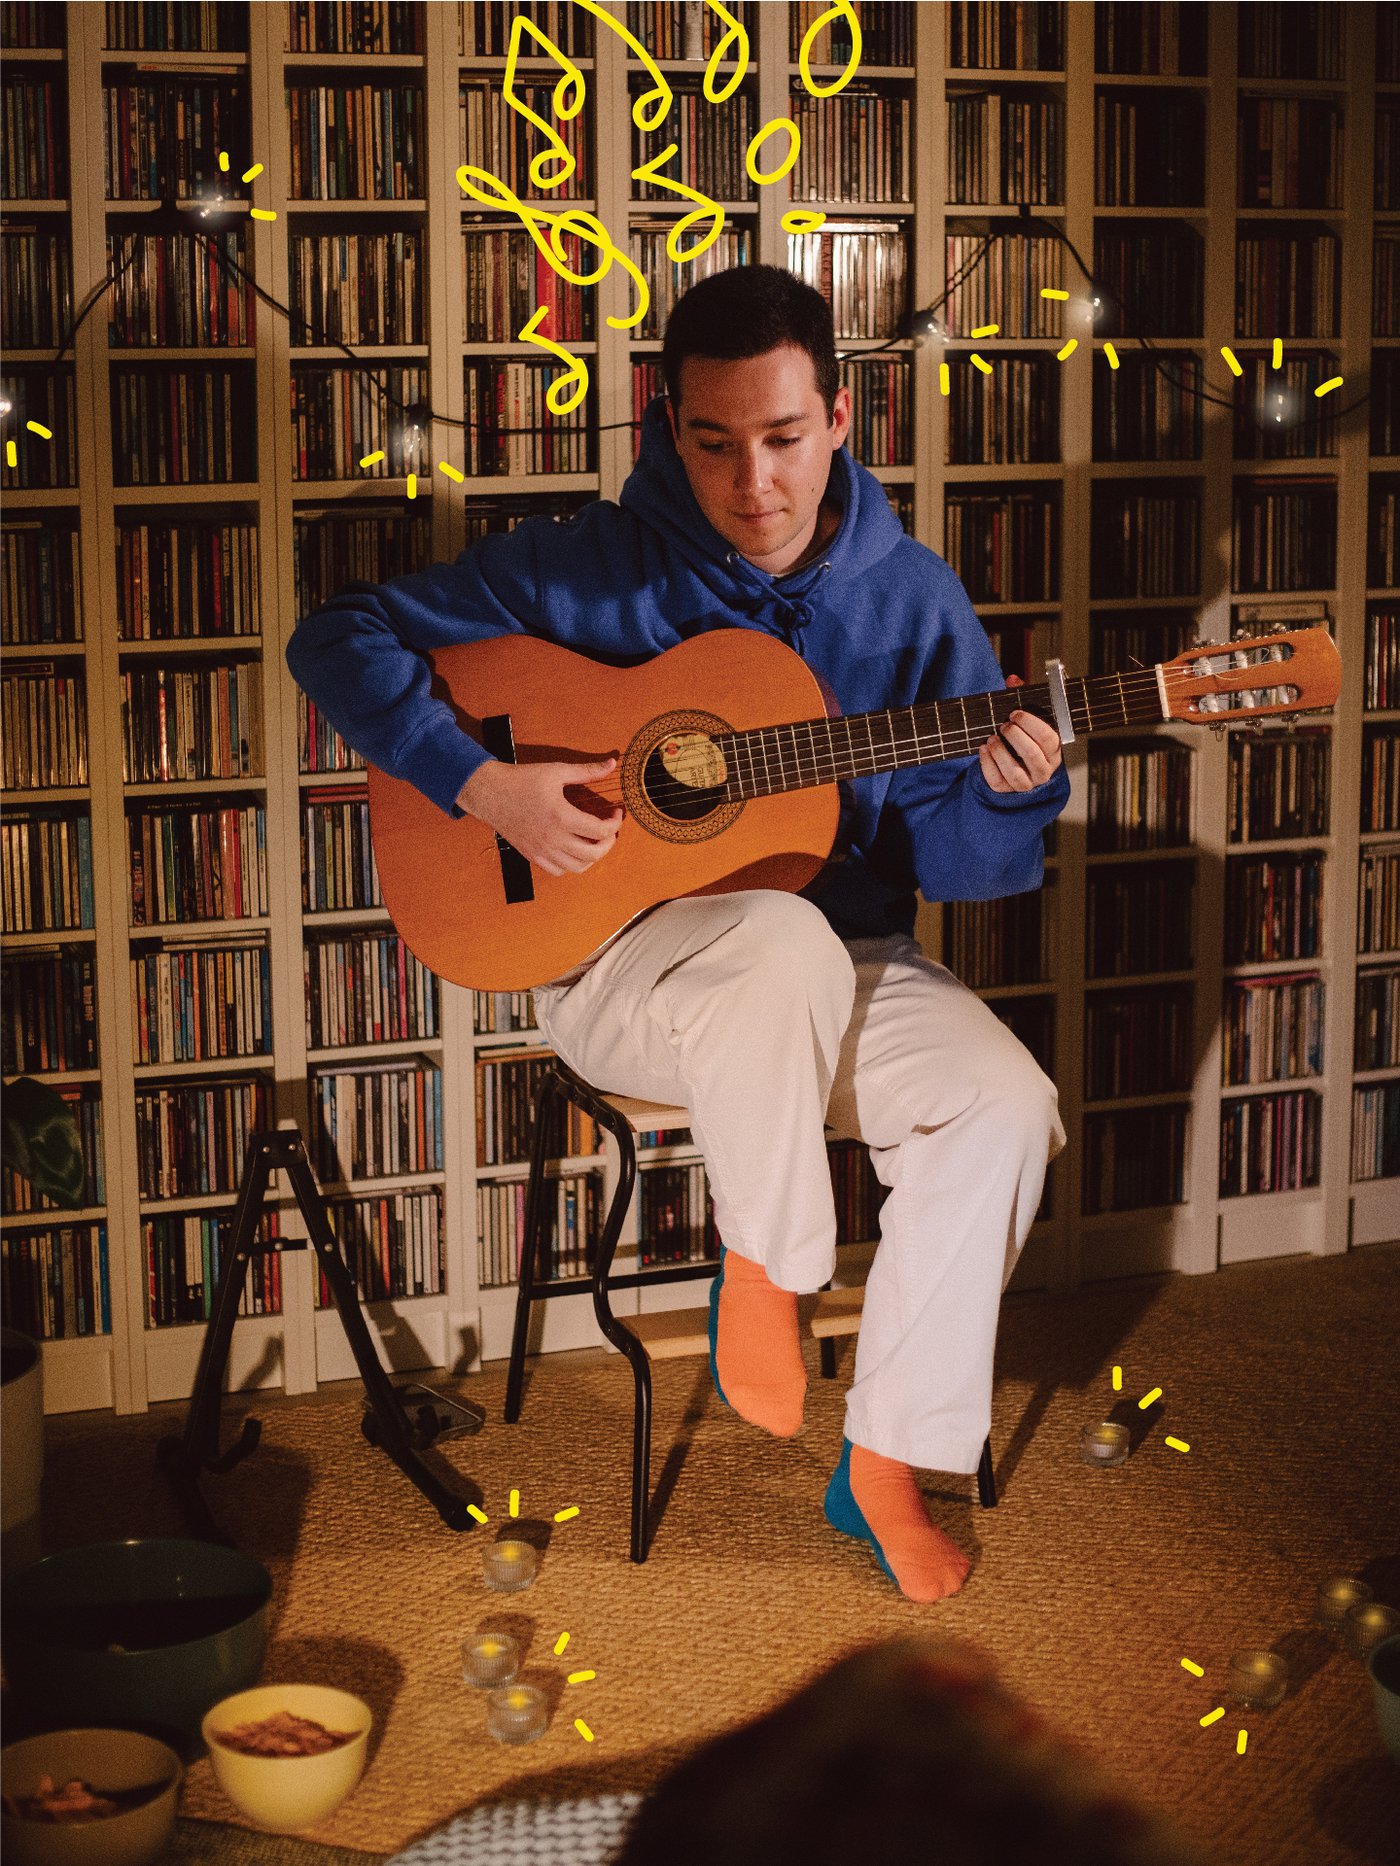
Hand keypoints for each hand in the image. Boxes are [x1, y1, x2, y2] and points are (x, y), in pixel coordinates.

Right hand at [457, 758, 622, 875]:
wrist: (490, 793)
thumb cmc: (522, 780)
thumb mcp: (556, 771)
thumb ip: (587, 770)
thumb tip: (612, 763)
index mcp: (562, 817)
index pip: (601, 831)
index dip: (615, 823)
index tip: (616, 812)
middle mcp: (553, 838)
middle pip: (594, 854)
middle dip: (609, 843)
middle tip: (610, 830)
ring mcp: (542, 850)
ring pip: (578, 867)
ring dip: (593, 856)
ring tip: (595, 841)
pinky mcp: (532, 855)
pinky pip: (558, 870)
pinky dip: (571, 864)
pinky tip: (573, 849)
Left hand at [978, 710, 1062, 792]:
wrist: (1019, 771)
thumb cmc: (1026, 745)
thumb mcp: (1033, 734)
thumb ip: (1028, 721)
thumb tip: (1014, 696)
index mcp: (1053, 754)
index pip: (1047, 738)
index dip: (1030, 723)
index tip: (1015, 714)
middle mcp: (1043, 772)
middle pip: (1031, 754)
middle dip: (1015, 736)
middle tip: (1004, 726)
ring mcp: (1026, 783)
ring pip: (1013, 772)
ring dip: (1000, 752)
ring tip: (992, 738)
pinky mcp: (1007, 790)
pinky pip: (996, 780)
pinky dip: (987, 763)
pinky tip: (984, 749)